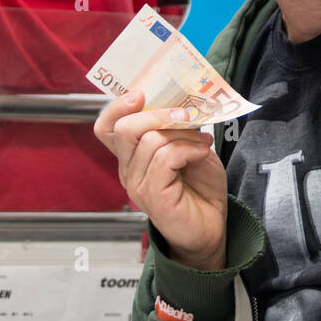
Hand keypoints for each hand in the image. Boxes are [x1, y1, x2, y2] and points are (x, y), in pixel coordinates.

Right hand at [94, 90, 227, 269]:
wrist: (213, 227)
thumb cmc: (200, 188)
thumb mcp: (189, 148)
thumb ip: (176, 129)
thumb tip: (179, 104)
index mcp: (132, 156)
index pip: (107, 128)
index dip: (117, 107)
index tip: (140, 93)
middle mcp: (129, 170)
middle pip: (124, 129)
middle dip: (157, 114)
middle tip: (186, 114)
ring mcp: (138, 185)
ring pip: (150, 141)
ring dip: (184, 135)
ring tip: (204, 143)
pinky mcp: (153, 196)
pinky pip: (165, 158)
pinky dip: (188, 149)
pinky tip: (202, 154)